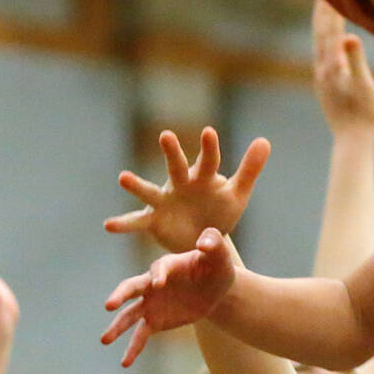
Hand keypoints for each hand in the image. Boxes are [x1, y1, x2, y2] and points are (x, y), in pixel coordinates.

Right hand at [100, 228, 236, 366]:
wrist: (216, 288)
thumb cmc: (216, 266)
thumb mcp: (220, 254)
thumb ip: (213, 243)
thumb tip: (203, 244)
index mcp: (166, 265)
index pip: (158, 269)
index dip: (159, 275)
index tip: (160, 283)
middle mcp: (152, 284)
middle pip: (131, 288)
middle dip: (120, 295)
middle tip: (109, 304)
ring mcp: (151, 303)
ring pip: (129, 315)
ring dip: (117, 327)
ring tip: (104, 340)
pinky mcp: (156, 321)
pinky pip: (141, 335)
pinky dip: (133, 348)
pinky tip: (125, 362)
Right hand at [105, 128, 270, 252]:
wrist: (205, 241)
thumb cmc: (220, 210)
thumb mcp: (237, 193)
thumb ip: (250, 168)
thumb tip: (265, 140)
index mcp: (204, 177)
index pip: (209, 160)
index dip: (210, 147)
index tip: (209, 132)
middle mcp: (181, 184)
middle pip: (177, 166)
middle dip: (172, 152)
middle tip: (167, 135)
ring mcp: (165, 201)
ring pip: (150, 191)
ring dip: (137, 185)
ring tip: (123, 177)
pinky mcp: (154, 220)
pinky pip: (137, 222)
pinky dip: (123, 224)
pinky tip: (108, 225)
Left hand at [313, 0, 373, 133]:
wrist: (352, 140)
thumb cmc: (364, 114)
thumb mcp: (364, 85)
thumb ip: (356, 60)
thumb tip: (349, 36)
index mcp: (332, 64)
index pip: (329, 26)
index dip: (329, 3)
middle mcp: (322, 67)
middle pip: (319, 29)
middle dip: (321, 6)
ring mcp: (322, 75)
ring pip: (319, 40)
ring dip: (321, 20)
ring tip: (324, 3)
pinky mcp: (325, 82)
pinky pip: (323, 51)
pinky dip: (325, 36)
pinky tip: (330, 34)